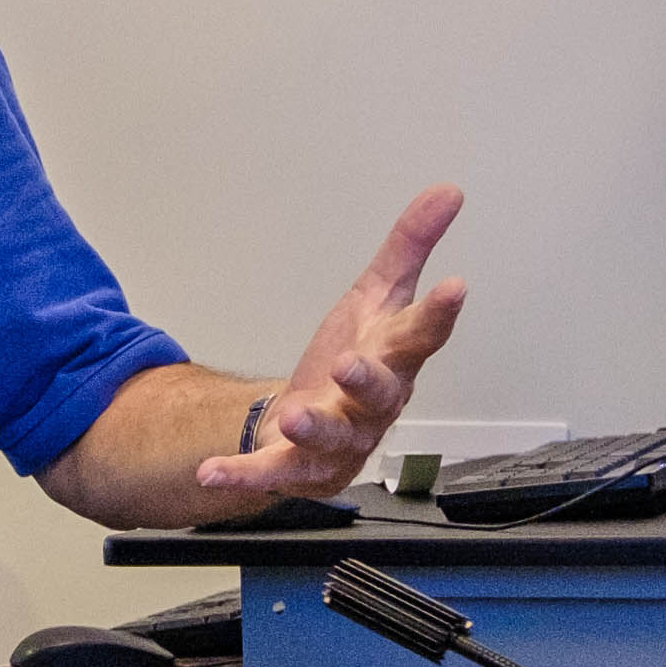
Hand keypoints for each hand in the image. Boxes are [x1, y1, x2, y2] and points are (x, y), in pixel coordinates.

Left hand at [194, 187, 473, 499]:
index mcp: (394, 360)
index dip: (439, 313)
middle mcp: (372, 405)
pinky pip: (270, 472)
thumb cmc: (357, 359)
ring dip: (313, 428)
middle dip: (366, 381)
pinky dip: (242, 475)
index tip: (454, 286)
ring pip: (330, 438)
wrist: (315, 421)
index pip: (422, 334)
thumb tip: (448, 191)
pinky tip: (211, 472)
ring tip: (293, 414)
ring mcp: (336, 440)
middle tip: (350, 364)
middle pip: (379, 395)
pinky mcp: (297, 467)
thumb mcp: (378, 296)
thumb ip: (409, 245)